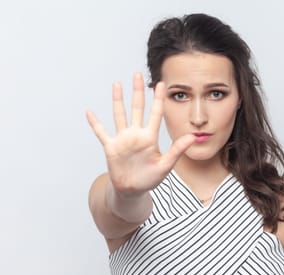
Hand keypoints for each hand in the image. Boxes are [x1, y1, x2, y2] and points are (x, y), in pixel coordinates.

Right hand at [86, 73, 194, 197]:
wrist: (133, 190)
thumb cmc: (150, 179)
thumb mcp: (166, 165)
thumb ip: (177, 150)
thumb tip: (193, 137)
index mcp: (150, 138)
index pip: (156, 114)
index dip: (158, 99)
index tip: (161, 84)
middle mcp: (136, 135)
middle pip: (137, 108)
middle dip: (138, 92)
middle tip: (138, 74)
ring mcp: (123, 139)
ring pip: (120, 115)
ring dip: (118, 100)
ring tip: (117, 84)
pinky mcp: (111, 147)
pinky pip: (101, 132)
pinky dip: (95, 123)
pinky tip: (89, 112)